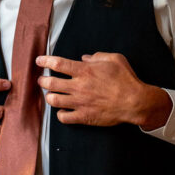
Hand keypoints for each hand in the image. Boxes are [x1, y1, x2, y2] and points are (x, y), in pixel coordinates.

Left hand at [36, 52, 171, 129]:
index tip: (39, 61)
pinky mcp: (84, 117)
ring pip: (53, 100)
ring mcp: (80, 103)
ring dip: (49, 96)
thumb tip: (85, 57)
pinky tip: (62, 110)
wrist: (134, 102)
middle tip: (43, 79)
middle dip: (43, 80)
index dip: (45, 61)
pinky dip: (60, 113)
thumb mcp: (115, 59)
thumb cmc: (126, 80)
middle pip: (50, 83)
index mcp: (85, 71)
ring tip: (50, 94)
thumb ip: (97, 56)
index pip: (57, 63)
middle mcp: (79, 86)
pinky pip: (63, 117)